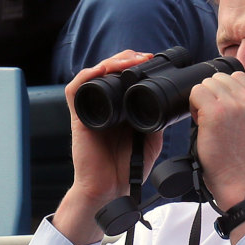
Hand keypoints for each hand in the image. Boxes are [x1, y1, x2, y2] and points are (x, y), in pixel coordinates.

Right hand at [56, 50, 164, 244]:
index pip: (124, 77)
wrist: (111, 187)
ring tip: (128, 61)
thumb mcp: (150, 138)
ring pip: (93, 75)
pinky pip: (75, 90)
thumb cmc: (128, 166)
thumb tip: (168, 102)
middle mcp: (105, 106)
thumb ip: (155, 120)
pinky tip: (102, 70)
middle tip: (143, 57)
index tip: (154, 60)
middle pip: (109, 71)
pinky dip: (87, 76)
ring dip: (110, 63)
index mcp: (121, 108)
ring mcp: (91, 110)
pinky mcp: (79, 118)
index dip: (136, 65)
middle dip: (125, 60)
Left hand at [189, 67, 244, 215]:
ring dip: (201, 101)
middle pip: (218, 78)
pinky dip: (193, 107)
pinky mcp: (216, 112)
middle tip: (214, 120)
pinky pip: (195, 93)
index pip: (236, 76)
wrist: (241, 183)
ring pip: (205, 84)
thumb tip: (220, 89)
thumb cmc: (243, 160)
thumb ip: (243, 105)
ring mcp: (234, 105)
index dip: (224, 92)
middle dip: (212, 95)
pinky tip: (201, 125)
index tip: (223, 111)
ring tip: (208, 123)